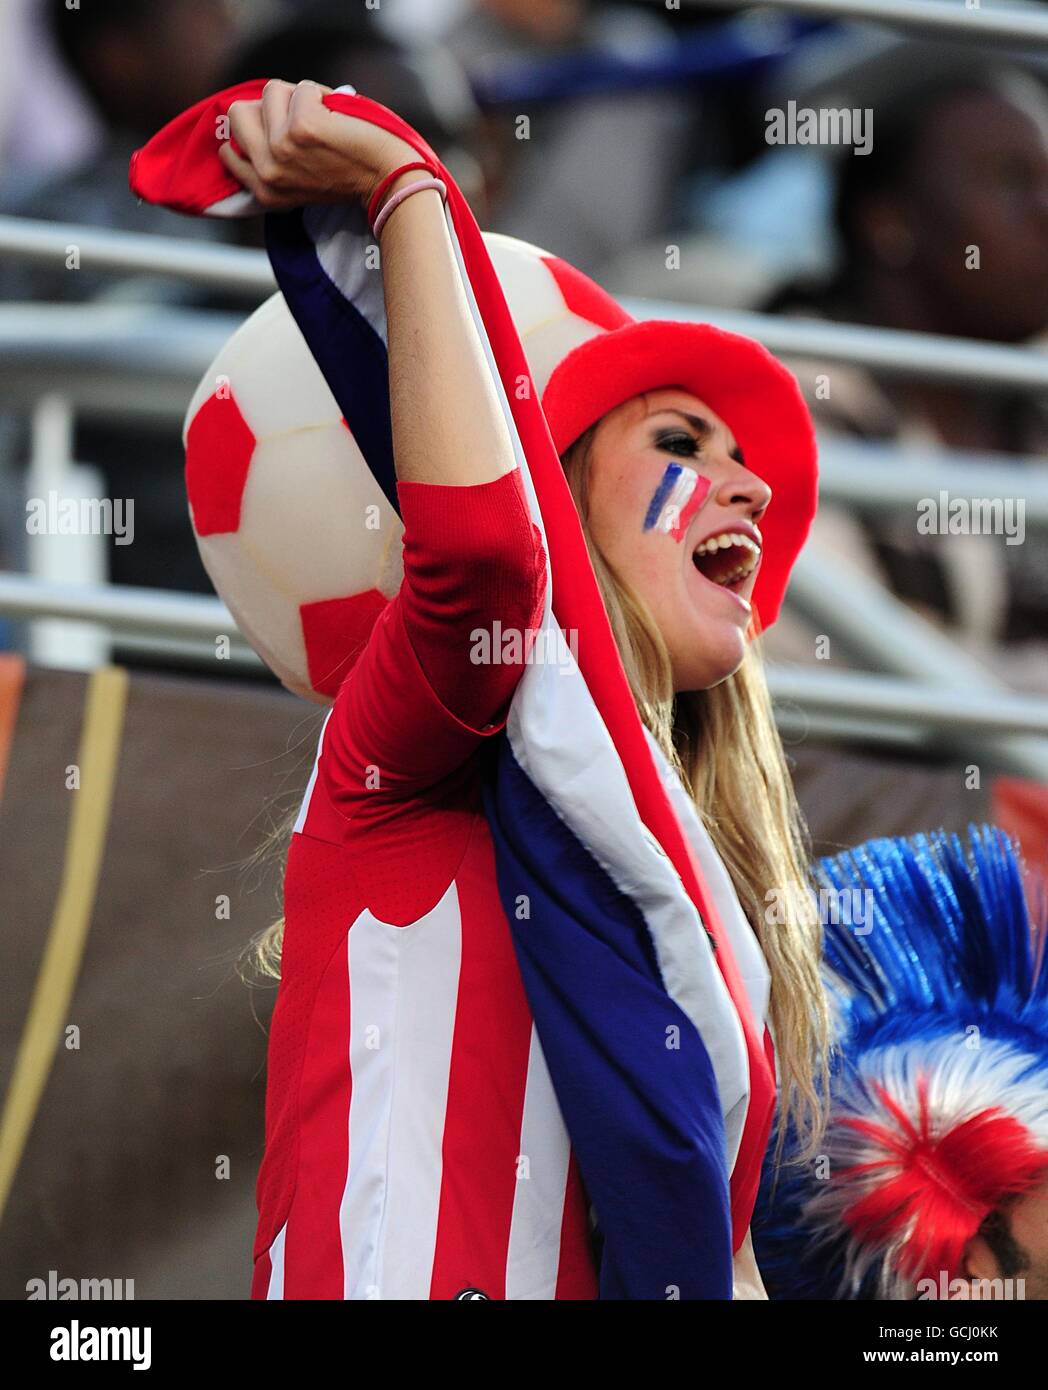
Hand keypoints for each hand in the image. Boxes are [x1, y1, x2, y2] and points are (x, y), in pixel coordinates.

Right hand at [218, 79, 420, 211]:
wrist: (386, 181)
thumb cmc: (350, 175)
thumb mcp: (299, 181)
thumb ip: (272, 160)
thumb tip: (249, 112)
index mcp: (265, 191)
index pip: (229, 147)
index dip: (255, 129)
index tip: (282, 134)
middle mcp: (267, 173)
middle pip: (238, 111)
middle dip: (272, 108)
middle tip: (304, 124)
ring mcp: (281, 148)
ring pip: (271, 92)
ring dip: (301, 98)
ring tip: (325, 123)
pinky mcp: (302, 127)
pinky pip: (301, 88)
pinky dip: (322, 95)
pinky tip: (338, 119)